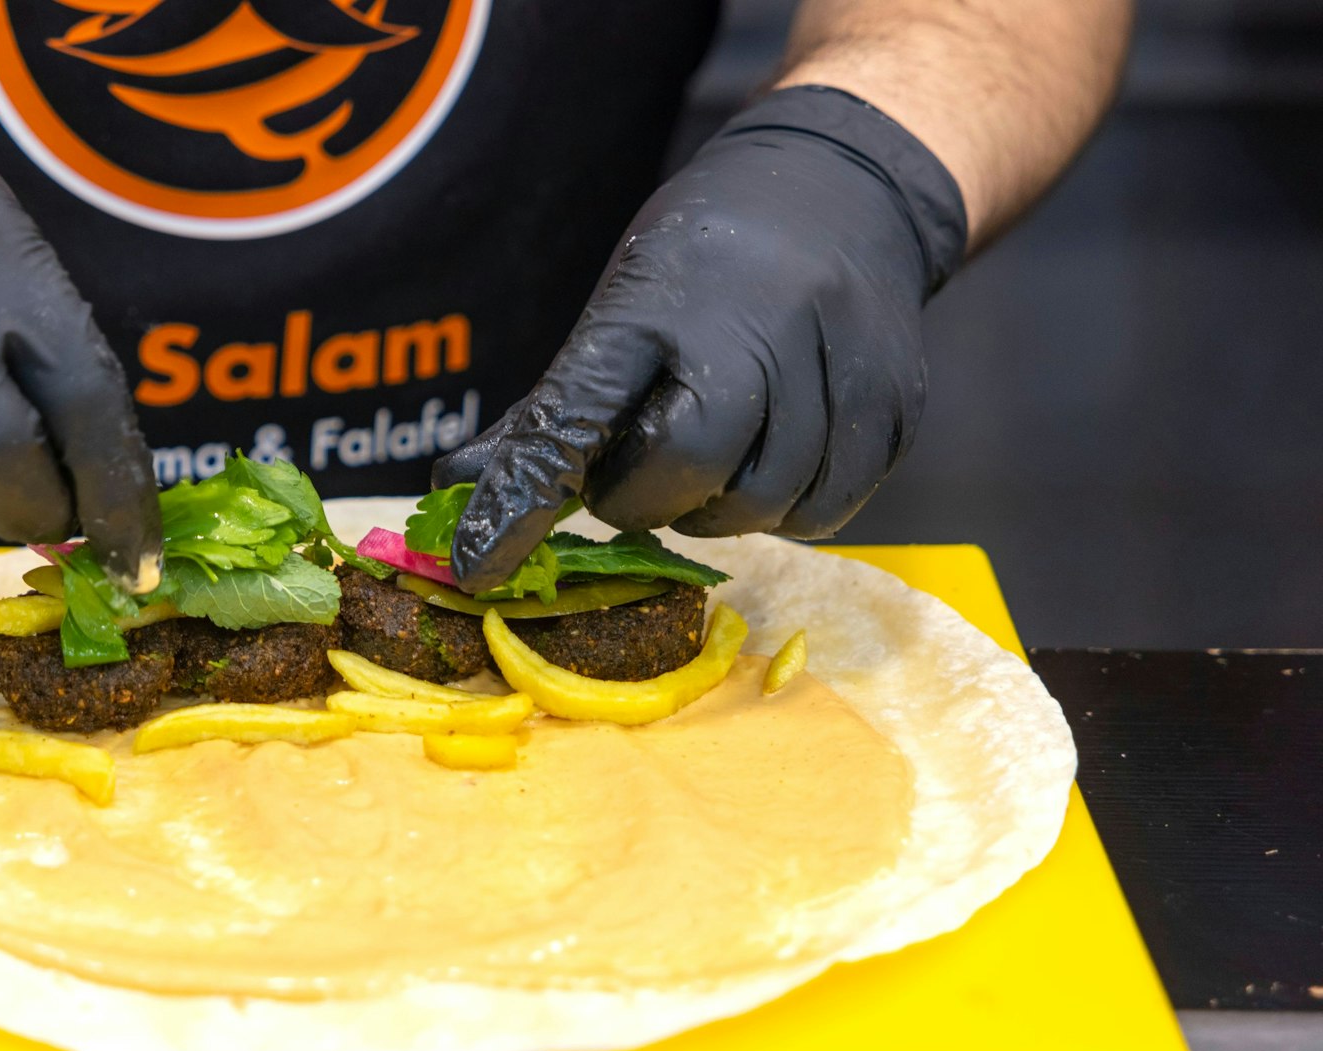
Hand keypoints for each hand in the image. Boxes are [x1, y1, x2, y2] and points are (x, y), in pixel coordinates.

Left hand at [433, 85, 966, 592]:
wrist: (845, 188)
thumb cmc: (707, 261)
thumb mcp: (620, 308)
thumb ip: (549, 411)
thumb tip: (453, 491)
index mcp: (658, 300)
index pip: (575, 412)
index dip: (522, 497)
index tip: (477, 564)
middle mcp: (755, 326)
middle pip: (688, 470)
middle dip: (647, 498)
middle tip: (640, 476)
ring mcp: (839, 364)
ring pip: (764, 504)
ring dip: (718, 509)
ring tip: (711, 459)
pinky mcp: (896, 404)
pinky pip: (829, 509)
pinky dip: (786, 509)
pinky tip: (769, 463)